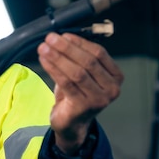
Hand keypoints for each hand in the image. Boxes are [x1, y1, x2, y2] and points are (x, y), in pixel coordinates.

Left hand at [37, 32, 123, 153]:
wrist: (72, 124)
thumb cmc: (77, 95)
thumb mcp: (83, 74)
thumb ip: (78, 57)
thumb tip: (61, 37)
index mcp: (115, 77)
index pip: (99, 53)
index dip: (80, 42)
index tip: (63, 35)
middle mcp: (111, 89)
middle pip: (88, 62)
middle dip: (67, 48)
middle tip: (50, 39)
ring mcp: (99, 99)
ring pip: (77, 72)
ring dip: (58, 57)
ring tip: (44, 48)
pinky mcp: (83, 107)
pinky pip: (66, 83)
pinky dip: (53, 69)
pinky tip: (44, 61)